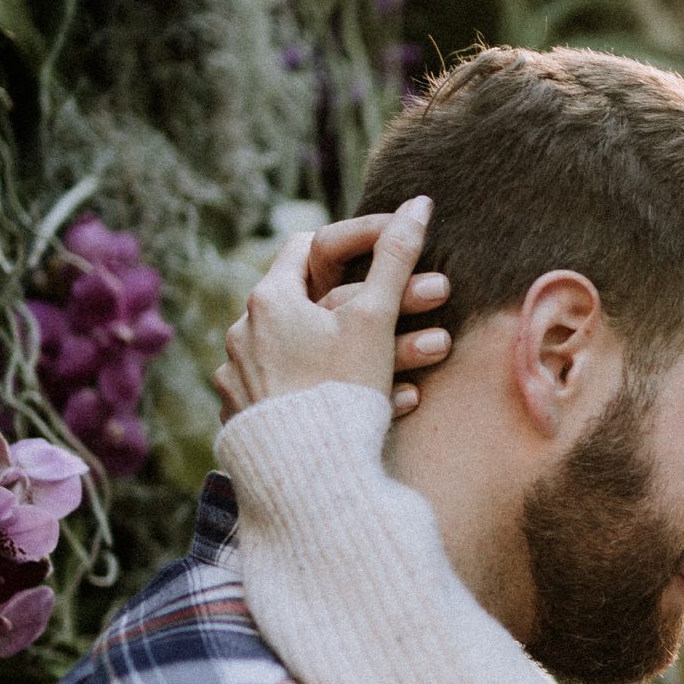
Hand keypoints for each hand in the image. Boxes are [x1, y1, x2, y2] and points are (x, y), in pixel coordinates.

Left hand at [215, 204, 456, 422]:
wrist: (305, 478)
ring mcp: (248, 377)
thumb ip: (395, 258)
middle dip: (389, 303)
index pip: (312, 247)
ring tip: (435, 355)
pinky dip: (350, 386)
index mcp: (268, 300)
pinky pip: (308, 389)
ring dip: (382, 348)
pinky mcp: (254, 417)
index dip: (359, 240)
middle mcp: (246, 333)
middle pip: (325, 303)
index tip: (400, 242)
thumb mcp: (375, 318)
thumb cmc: (338, 390)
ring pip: (323, 349)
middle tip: (437, 301)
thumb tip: (418, 205)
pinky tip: (399, 399)